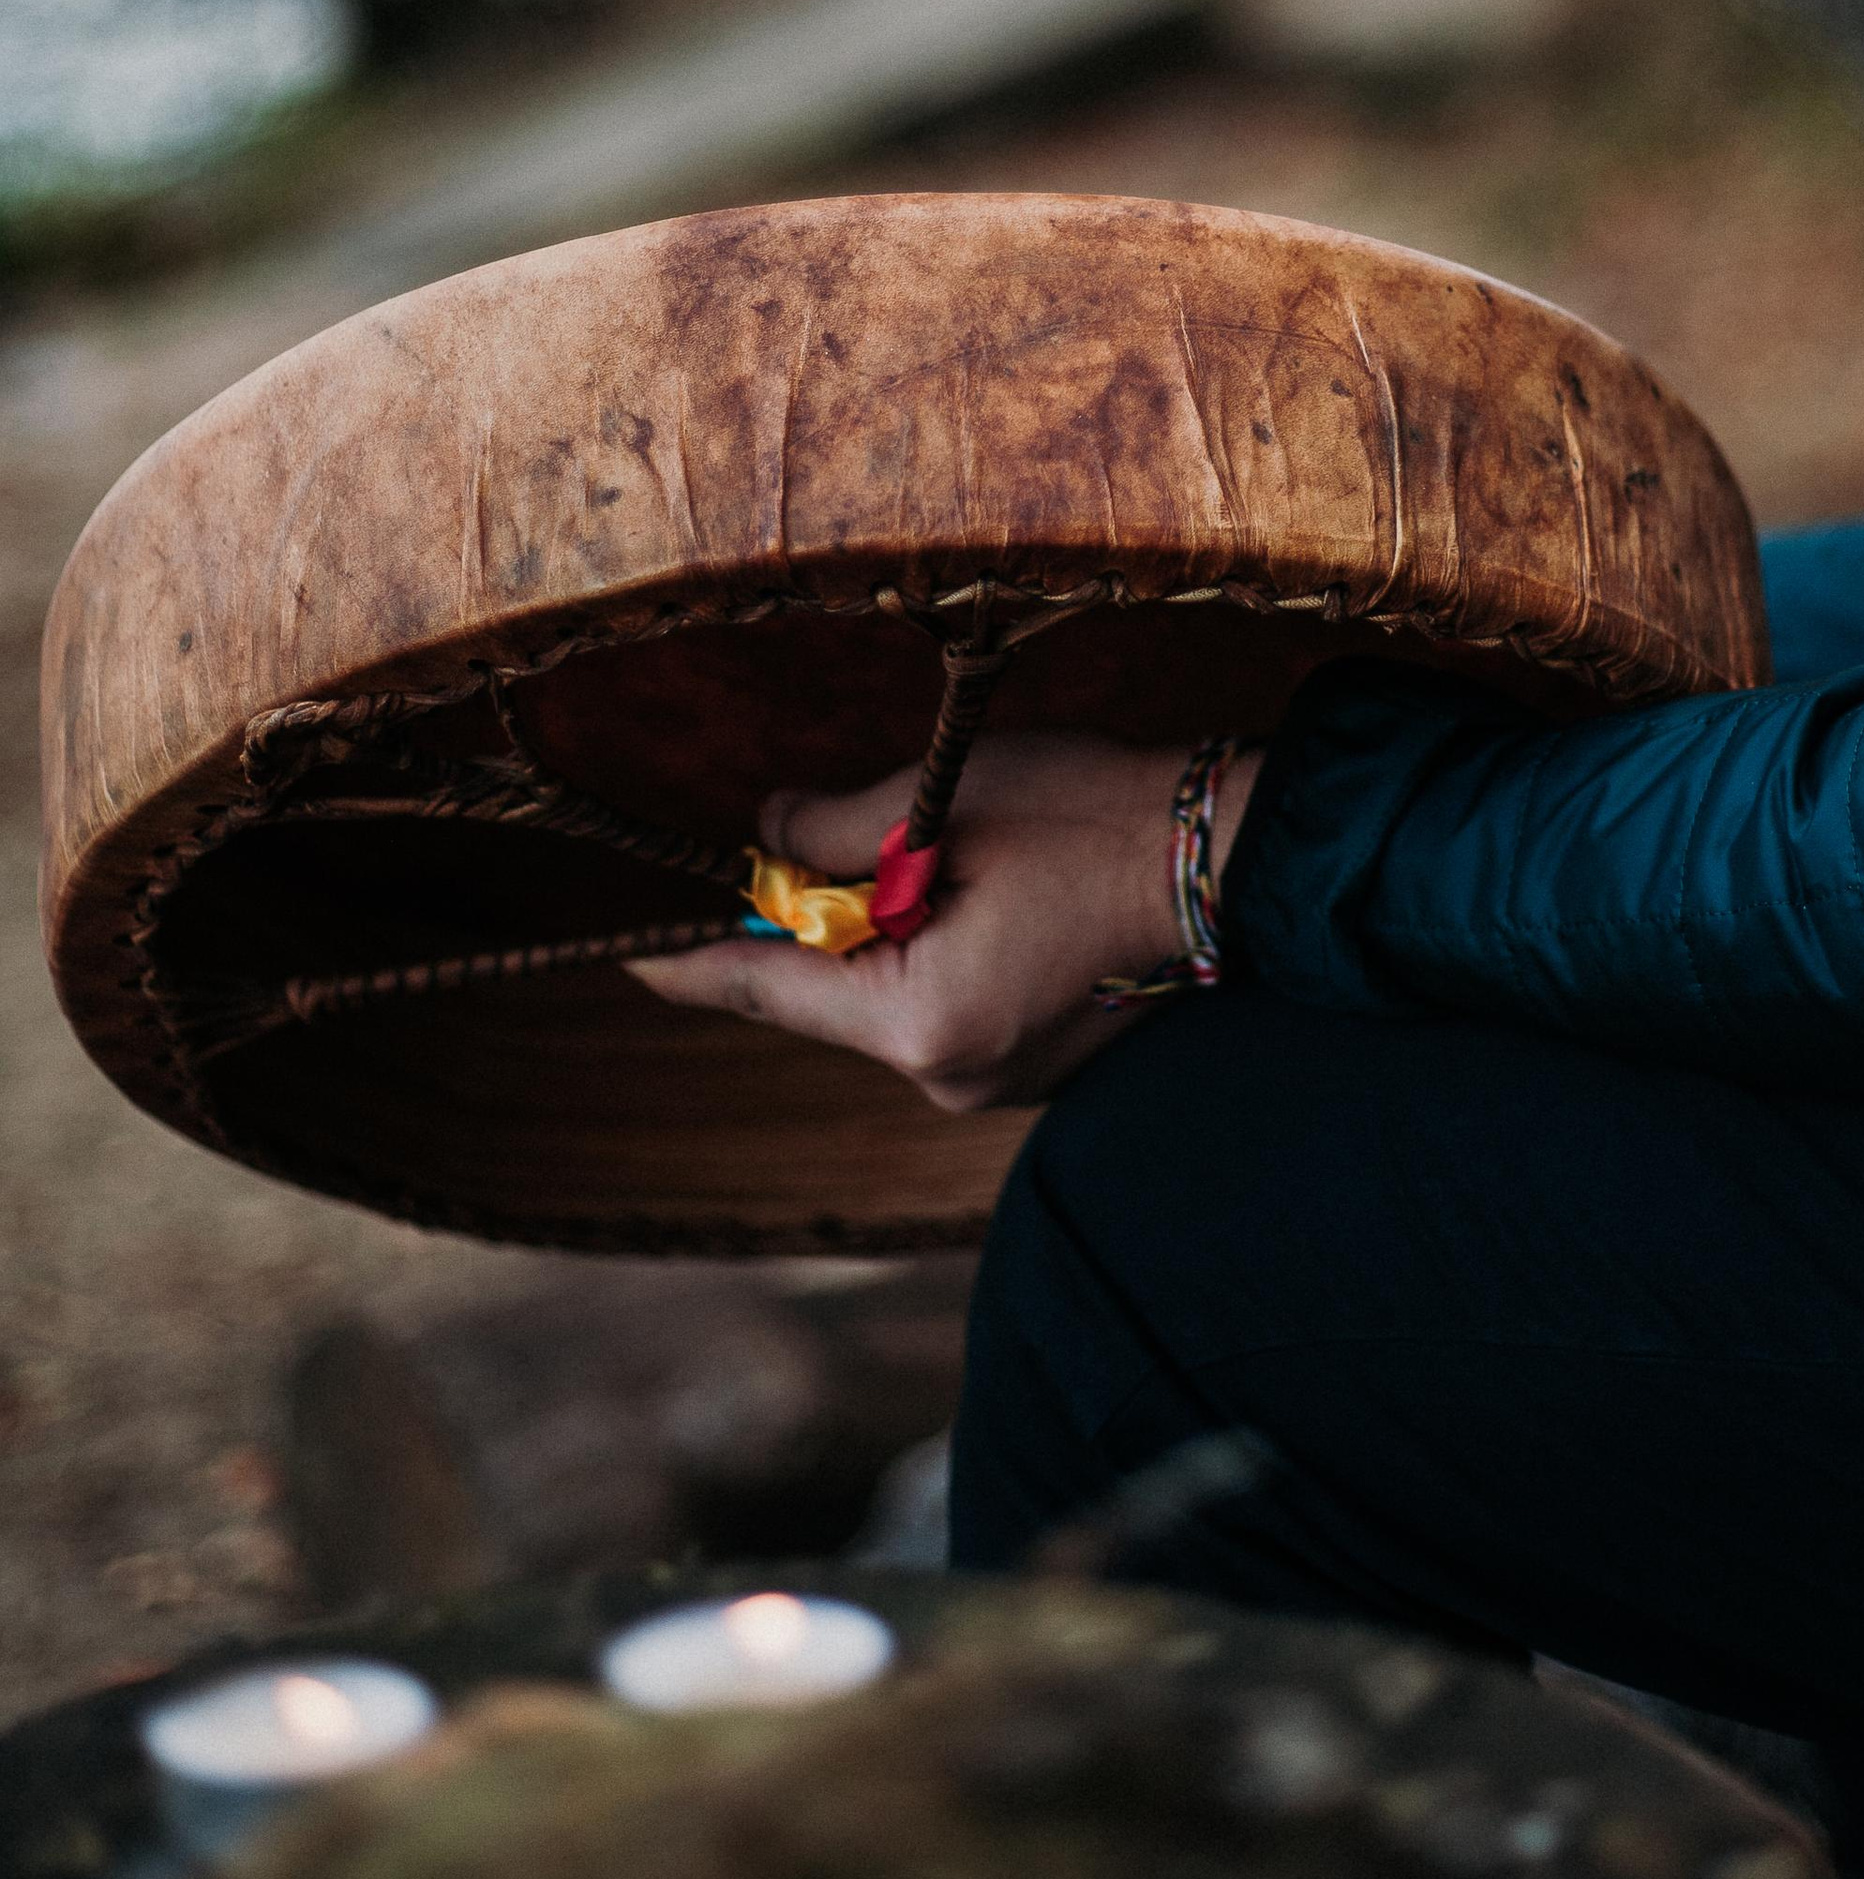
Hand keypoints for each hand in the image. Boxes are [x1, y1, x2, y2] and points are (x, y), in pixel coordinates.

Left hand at [625, 734, 1261, 1113]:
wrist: (1238, 859)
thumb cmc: (1101, 818)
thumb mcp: (945, 800)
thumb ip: (831, 826)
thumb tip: (761, 836)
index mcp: (921, 1021)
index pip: (758, 989)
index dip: (679, 955)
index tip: (611, 942)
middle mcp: (947, 1074)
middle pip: (819, 994)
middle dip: (802, 915)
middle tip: (793, 829)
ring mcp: (990, 1078)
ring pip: (880, 995)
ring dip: (874, 927)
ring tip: (928, 845)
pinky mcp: (1024, 1061)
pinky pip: (935, 1002)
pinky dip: (925, 946)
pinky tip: (974, 884)